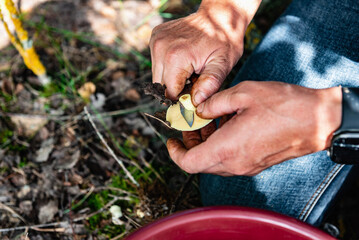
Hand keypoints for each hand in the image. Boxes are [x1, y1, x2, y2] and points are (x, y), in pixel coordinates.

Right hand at [150, 0, 260, 103]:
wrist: (218, 16)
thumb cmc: (224, 39)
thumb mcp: (223, 63)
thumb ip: (210, 84)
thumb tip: (196, 101)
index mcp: (175, 57)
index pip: (170, 92)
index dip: (182, 97)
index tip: (194, 93)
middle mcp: (161, 48)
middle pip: (161, 85)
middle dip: (176, 87)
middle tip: (193, 79)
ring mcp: (156, 41)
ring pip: (157, 75)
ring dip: (171, 77)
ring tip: (189, 69)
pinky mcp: (155, 37)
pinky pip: (157, 62)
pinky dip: (168, 66)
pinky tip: (183, 59)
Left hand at [167, 81, 341, 175]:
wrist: (317, 121)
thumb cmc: (283, 106)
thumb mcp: (242, 94)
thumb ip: (214, 102)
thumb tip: (199, 108)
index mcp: (227, 149)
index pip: (189, 163)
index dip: (175, 153)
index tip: (171, 141)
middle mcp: (234, 164)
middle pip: (200, 162)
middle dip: (190, 142)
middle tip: (191, 122)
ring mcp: (246, 166)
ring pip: (214, 161)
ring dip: (205, 143)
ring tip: (208, 119)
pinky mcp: (255, 163)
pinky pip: (229, 159)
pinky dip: (220, 144)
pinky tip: (226, 123)